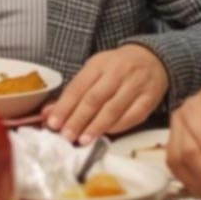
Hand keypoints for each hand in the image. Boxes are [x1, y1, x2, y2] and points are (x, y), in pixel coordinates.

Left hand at [42, 45, 168, 143]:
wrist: (152, 59)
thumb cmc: (116, 68)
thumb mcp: (93, 72)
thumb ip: (72, 93)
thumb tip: (48, 114)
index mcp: (99, 64)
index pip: (78, 87)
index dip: (64, 106)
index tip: (53, 123)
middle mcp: (118, 72)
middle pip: (94, 99)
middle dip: (78, 119)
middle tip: (65, 136)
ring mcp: (136, 85)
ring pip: (113, 109)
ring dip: (96, 127)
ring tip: (82, 140)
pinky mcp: (150, 99)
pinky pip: (132, 116)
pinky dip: (117, 127)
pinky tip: (105, 135)